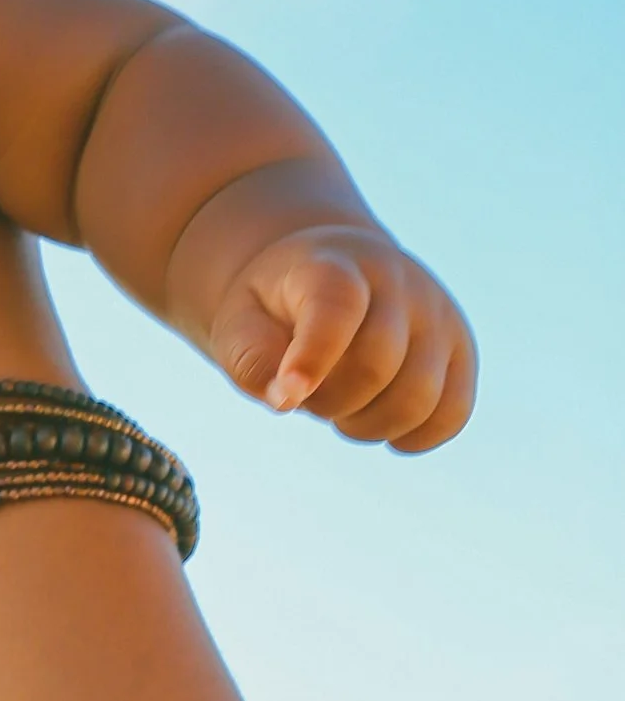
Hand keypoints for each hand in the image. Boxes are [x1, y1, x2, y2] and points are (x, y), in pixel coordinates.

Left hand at [205, 223, 475, 449]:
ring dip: (367, 424)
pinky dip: (414, 436)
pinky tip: (379, 423)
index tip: (287, 399)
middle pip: (375, 366)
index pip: (336, 308)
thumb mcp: (241, 322)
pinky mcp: (461, 349)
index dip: (314, 358)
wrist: (332, 271)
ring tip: (341, 404)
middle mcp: (399, 281)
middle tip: (307, 392)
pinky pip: (453, 414)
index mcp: (335, 264)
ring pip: (417, 398)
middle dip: (329, 401)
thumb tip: (286, 399)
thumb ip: (252, 359)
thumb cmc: (277, 308)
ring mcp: (437, 313)